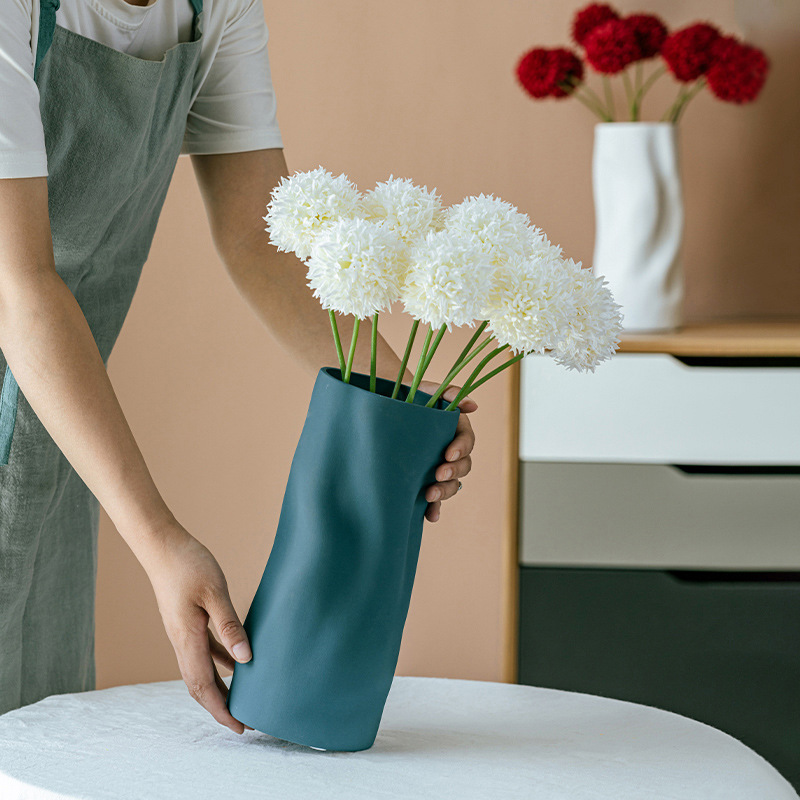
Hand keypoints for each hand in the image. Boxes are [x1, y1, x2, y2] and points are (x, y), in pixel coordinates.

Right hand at [140, 522, 252, 733]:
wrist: (161, 545)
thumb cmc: (188, 564)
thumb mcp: (215, 592)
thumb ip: (229, 625)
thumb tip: (245, 659)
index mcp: (187, 638)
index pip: (203, 686)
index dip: (221, 710)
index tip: (240, 726)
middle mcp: (181, 641)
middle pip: (200, 685)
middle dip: (220, 706)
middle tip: (244, 720)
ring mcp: (182, 632)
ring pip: (200, 670)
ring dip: (219, 687)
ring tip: (242, 697)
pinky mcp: (186, 621)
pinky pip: (203, 651)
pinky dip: (218, 662)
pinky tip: (235, 662)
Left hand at [417, 382, 476, 522]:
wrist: (384, 409)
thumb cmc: (408, 397)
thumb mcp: (426, 390)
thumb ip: (448, 393)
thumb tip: (472, 406)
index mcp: (455, 429)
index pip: (467, 440)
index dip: (461, 449)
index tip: (448, 454)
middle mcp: (450, 451)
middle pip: (464, 466)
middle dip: (453, 472)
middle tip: (438, 474)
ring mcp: (439, 467)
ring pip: (453, 484)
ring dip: (445, 491)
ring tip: (430, 495)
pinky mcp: (426, 481)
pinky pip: (436, 499)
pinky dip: (435, 508)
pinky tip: (430, 515)